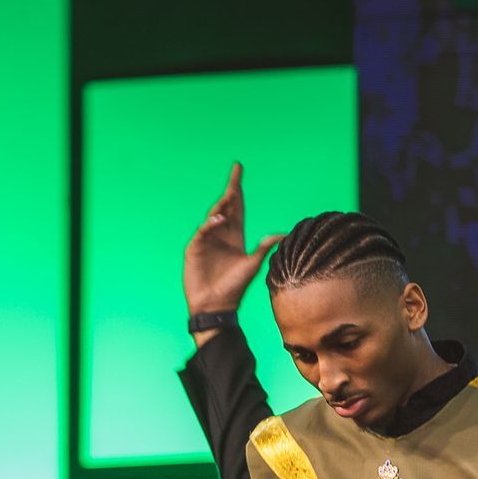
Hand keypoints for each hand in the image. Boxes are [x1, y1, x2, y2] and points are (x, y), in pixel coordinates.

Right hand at [184, 163, 284, 327]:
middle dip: (231, 190)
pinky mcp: (195, 250)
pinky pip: (202, 232)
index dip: (238, 190)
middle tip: (236, 172)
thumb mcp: (252, 266)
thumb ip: (264, 248)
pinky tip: (218, 221)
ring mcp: (207, 241)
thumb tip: (283, 233)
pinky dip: (209, 225)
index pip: (237, 208)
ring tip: (229, 196)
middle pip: (226, 207)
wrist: (216, 307)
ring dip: (221, 206)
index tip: (239, 171)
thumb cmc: (234, 289)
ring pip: (214, 217)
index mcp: (235, 237)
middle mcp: (221, 236)